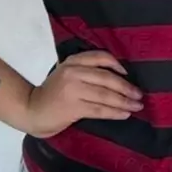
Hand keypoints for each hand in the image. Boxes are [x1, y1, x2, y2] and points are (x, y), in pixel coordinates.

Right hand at [23, 51, 142, 138]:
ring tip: (136, 106)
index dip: (116, 65)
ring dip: (124, 102)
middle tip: (139, 95)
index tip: (128, 74)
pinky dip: (114, 112)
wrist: (32, 110)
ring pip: (105, 95)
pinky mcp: (73, 107)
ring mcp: (73, 89)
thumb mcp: (67, 74)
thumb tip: (118, 76)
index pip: (100, 57)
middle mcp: (73, 72)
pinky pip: (99, 109)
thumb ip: (86, 71)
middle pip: (106, 78)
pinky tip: (124, 114)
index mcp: (73, 61)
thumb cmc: (53, 94)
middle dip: (126, 87)